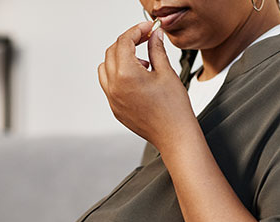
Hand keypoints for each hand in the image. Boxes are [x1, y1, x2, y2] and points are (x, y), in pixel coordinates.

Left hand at [98, 22, 197, 151]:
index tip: (148, 29)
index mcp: (126, 75)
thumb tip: (154, 36)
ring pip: (105, 68)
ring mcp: (112, 99)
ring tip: (142, 62)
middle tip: (145, 39)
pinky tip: (138, 78)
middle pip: (112, 52)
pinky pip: (109, 85)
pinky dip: (118, 75)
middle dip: (128, 42)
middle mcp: (114, 87)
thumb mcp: (166, 72)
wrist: (174, 135)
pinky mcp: (115, 109)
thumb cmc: (173, 109)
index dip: (136, 30)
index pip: (124, 42)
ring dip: (120, 58)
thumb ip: (156, 49)